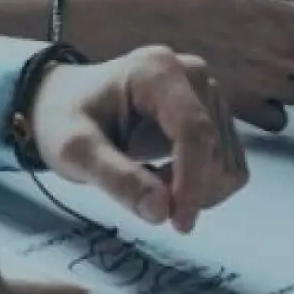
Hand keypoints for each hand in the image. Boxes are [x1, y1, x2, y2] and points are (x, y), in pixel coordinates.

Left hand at [27, 45, 248, 232]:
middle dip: (188, 188)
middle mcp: (192, 74)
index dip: (193, 180)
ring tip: (149, 181)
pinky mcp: (213, 113)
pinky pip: (228, 162)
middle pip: (214, 148)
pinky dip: (203, 184)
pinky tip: (167, 177)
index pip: (194, 130)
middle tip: (144, 200)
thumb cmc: (65, 119)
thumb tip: (162, 211)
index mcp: (158, 70)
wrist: (65, 102)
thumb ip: (116, 179)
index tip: (178, 223)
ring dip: (195, 188)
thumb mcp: (74, 150)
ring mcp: (207, 92)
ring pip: (226, 159)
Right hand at [86, 0, 293, 132]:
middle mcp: (287, 54)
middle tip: (262, 55)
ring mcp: (267, 84)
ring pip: (293, 97)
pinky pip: (273, 120)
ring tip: (245, 73)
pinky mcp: (244, 110)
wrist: (150, 23)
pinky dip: (261, 112)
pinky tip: (239, 94)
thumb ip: (283, 8)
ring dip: (277, 90)